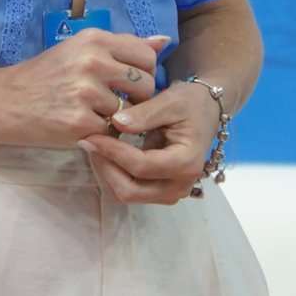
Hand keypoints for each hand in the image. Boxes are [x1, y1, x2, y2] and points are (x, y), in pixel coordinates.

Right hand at [0, 31, 164, 146]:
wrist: (4, 102)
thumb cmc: (45, 76)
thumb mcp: (80, 50)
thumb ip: (122, 46)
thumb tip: (163, 41)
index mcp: (95, 39)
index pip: (147, 56)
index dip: (146, 73)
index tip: (131, 83)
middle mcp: (93, 62)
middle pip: (146, 84)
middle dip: (138, 98)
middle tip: (117, 103)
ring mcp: (86, 92)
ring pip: (130, 111)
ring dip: (119, 118)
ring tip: (95, 114)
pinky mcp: (79, 121)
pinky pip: (111, 131)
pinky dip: (102, 133)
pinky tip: (84, 126)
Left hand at [80, 74, 222, 205]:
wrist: (205, 111)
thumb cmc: (190, 103)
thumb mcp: (171, 101)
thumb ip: (144, 113)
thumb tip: (116, 122)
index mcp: (186, 163)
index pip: (140, 166)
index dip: (112, 152)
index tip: (91, 136)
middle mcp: (179, 185)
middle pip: (129, 190)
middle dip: (104, 167)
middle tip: (89, 141)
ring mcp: (169, 193)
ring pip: (125, 195)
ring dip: (105, 172)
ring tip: (96, 145)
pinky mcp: (159, 192)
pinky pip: (128, 190)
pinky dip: (112, 174)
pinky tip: (106, 152)